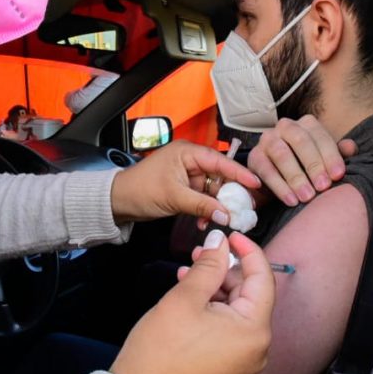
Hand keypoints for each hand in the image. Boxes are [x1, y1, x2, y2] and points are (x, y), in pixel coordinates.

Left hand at [111, 141, 259, 225]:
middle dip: (230, 194)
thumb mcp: (174, 197)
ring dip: (218, 206)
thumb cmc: (140, 190)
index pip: (219, 161)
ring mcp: (187, 175)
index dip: (239, 173)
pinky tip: (207, 221)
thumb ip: (202, 205)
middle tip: (244, 209)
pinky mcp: (184, 189)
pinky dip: (207, 210)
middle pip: (220, 176)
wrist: (118, 201)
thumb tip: (226, 214)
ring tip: (223, 220)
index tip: (255, 184)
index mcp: (186, 152)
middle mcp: (189, 160)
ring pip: (212, 190)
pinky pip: (203, 198)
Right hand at [111, 231, 274, 373]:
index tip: (231, 235)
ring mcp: (244, 358)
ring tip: (189, 273)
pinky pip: (228, 325)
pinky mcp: (229, 363)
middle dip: (225, 269)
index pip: (262, 278)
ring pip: (237, 308)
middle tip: (201, 252)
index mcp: (253, 330)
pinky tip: (191, 295)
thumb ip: (209, 265)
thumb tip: (221, 242)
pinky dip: (213, 307)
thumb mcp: (185, 298)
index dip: (247, 250)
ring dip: (215, 287)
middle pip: (250, 293)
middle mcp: (257, 347)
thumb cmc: (160, 353)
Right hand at [248, 116, 357, 206]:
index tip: (338, 175)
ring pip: (281, 153)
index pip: (320, 135)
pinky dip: (279, 186)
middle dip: (313, 165)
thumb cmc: (306, 166)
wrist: (277, 178)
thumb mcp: (324, 159)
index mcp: (306, 124)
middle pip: (300, 140)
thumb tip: (351, 147)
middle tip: (323, 187)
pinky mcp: (254, 156)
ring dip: (296, 177)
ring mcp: (267, 140)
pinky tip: (291, 200)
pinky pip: (265, 169)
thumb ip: (338, 153)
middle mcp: (285, 127)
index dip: (331, 155)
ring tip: (307, 196)